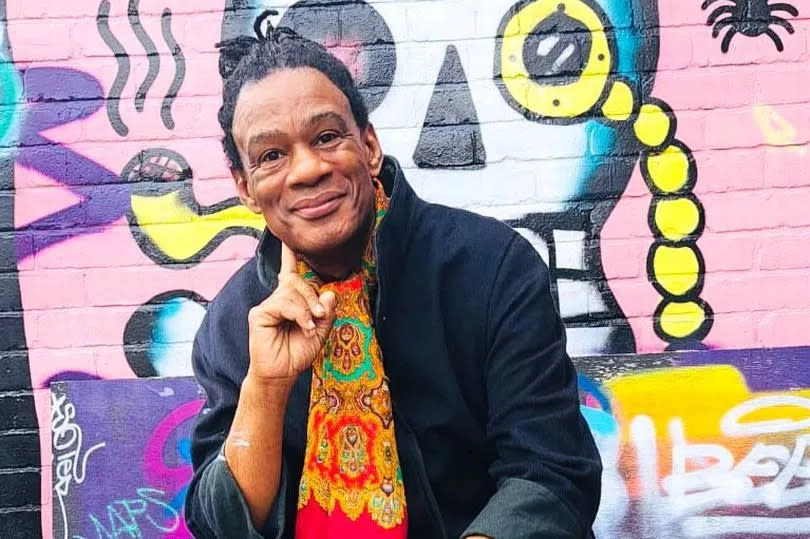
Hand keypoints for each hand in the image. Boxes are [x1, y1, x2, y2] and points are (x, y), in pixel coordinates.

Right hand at [246, 243, 336, 386]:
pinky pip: (284, 303)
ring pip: (291, 290)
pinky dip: (299, 314)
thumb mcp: (320, 332)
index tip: (287, 239)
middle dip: (313, 297)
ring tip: (311, 326)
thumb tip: (329, 293)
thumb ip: (326, 312)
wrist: (282, 373)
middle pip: (297, 281)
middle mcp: (277, 299)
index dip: (288, 255)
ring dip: (307, 307)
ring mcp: (267, 305)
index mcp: (290, 300)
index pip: (289, 272)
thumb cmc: (298, 352)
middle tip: (321, 315)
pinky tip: (305, 327)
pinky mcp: (259, 313)